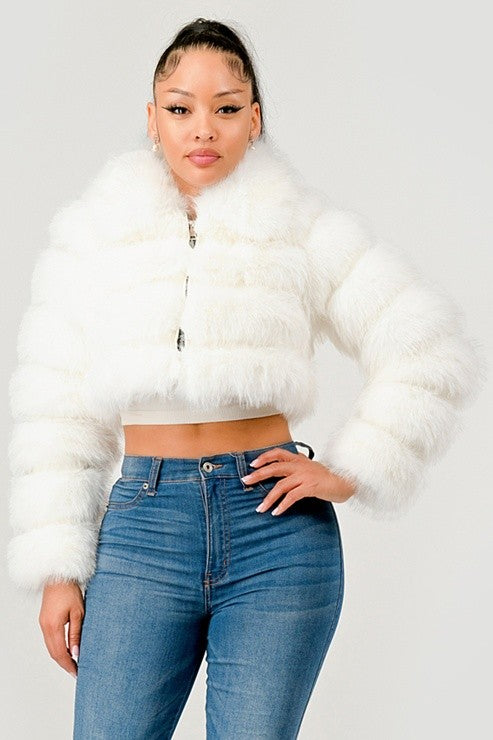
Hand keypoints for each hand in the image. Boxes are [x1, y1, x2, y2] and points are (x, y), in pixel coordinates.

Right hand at [39, 580, 84, 678]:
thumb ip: (76, 634)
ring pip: (50, 647)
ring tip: (73, 663)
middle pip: (53, 652)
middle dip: (64, 663)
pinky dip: (57, 648)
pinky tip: (66, 649)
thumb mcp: (78, 613)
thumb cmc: (70, 591)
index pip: (60, 653)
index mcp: (53, 626)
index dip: (69, 664)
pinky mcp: (44, 621)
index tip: (77, 672)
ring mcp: (43, 624)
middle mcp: (45, 627)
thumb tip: (76, 653)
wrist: (58, 577)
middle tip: (76, 671)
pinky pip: (49, 640)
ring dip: (61, 656)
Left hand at [241, 446, 356, 515]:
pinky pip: (292, 496)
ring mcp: (305, 476)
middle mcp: (300, 465)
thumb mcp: (311, 468)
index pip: (278, 453)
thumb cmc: (328, 477)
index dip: (264, 457)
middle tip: (246, 481)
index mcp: (299, 459)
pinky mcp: (310, 487)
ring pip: (281, 486)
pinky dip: (282, 505)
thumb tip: (286, 468)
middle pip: (274, 468)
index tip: (252, 465)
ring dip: (268, 498)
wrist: (346, 482)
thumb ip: (298, 466)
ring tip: (260, 508)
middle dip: (258, 475)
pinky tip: (276, 512)